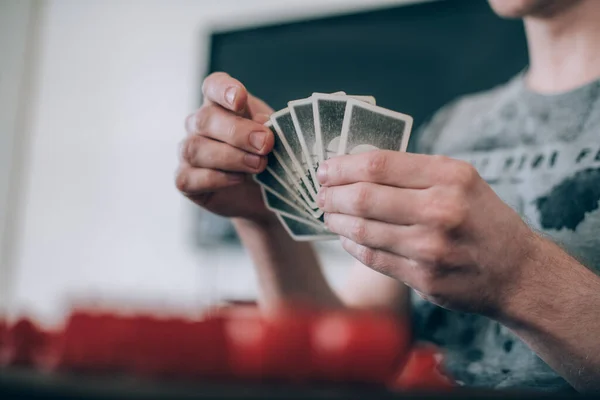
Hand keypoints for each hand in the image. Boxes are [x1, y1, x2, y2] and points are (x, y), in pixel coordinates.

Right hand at [176, 72, 275, 222]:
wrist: (263, 194)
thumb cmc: (266, 156)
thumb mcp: (274, 136)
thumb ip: (267, 126)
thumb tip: (261, 123)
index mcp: (221, 104)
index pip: (213, 86)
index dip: (224, 89)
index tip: (240, 98)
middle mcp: (199, 124)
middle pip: (206, 119)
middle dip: (238, 132)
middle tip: (265, 144)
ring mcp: (189, 152)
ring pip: (196, 148)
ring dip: (231, 157)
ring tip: (259, 165)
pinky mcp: (185, 180)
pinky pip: (189, 178)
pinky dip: (216, 178)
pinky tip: (239, 179)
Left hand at [316, 151, 539, 315]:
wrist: (516, 273)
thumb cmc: (482, 219)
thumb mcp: (461, 180)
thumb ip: (413, 172)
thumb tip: (355, 167)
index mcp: (449, 177)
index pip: (378, 165)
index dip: (342, 166)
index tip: (324, 169)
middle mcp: (440, 210)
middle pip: (363, 197)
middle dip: (331, 195)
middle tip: (320, 193)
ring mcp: (430, 248)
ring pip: (361, 230)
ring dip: (335, 221)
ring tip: (328, 214)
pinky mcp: (423, 278)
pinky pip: (372, 257)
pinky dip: (351, 245)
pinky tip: (345, 237)